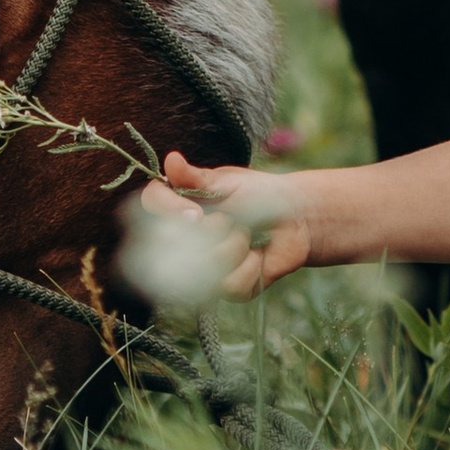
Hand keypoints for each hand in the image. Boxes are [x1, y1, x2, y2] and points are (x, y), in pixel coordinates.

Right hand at [147, 146, 312, 294]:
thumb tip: (171, 160)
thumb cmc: (260, 194)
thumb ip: (196, 178)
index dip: (169, 210)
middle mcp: (185, 240)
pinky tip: (258, 255)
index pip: (152, 203)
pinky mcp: (226, 289)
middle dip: (213, 229)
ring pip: (205, 267)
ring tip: (248, 235)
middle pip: (174, 244)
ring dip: (236, 245)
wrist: (297, 218)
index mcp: (180, 207)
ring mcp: (204, 268)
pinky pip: (229, 285)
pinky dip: (251, 266)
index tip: (196, 214)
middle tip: (232, 218)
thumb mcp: (228, 182)